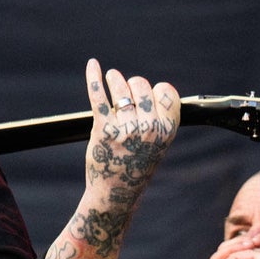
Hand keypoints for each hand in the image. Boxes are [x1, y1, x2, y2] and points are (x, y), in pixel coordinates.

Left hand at [83, 64, 178, 206]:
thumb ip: (158, 118)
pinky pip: (99, 97)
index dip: (156, 90)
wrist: (117, 192)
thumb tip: (148, 88)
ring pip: (121, 88)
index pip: (166, 91)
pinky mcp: (103, 129)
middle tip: (127, 93)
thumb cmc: (138, 164)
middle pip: (142, 86)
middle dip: (134, 85)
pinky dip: (94, 78)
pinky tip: (92, 65)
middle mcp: (148, 127)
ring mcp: (125, 128)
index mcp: (167, 130)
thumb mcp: (158, 144)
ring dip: (115, 79)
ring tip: (112, 78)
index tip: (148, 97)